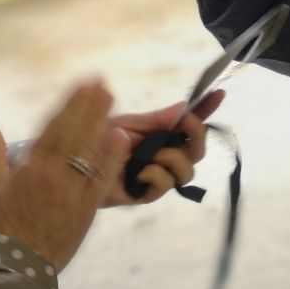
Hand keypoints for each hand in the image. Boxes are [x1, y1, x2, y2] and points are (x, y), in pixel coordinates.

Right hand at [0, 79, 128, 270]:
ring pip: (89, 148)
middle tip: (101, 81)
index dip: (69, 104)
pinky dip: (113, 156)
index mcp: (30, 167)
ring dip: (101, 120)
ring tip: (111, 97)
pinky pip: (103, 176)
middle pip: (74, 131)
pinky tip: (122, 136)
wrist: (16, 266)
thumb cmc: (0, 229)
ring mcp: (73, 189)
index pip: (53, 127)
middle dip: (88, 104)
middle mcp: (53, 173)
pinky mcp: (88, 207)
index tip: (80, 85)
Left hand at [103, 91, 224, 206]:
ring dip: (173, 156)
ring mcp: (156, 176)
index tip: (218, 94)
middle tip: (187, 123)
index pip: (190, 125)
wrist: (71, 162)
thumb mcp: (128, 124)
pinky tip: (138, 170)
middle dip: (197, 135)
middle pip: (197, 151)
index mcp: (160, 136)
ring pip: (186, 171)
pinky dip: (154, 173)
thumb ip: (157, 120)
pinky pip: (164, 185)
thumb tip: (184, 107)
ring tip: (153, 152)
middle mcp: (163, 156)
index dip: (206, 111)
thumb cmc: (97, 141)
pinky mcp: (144, 194)